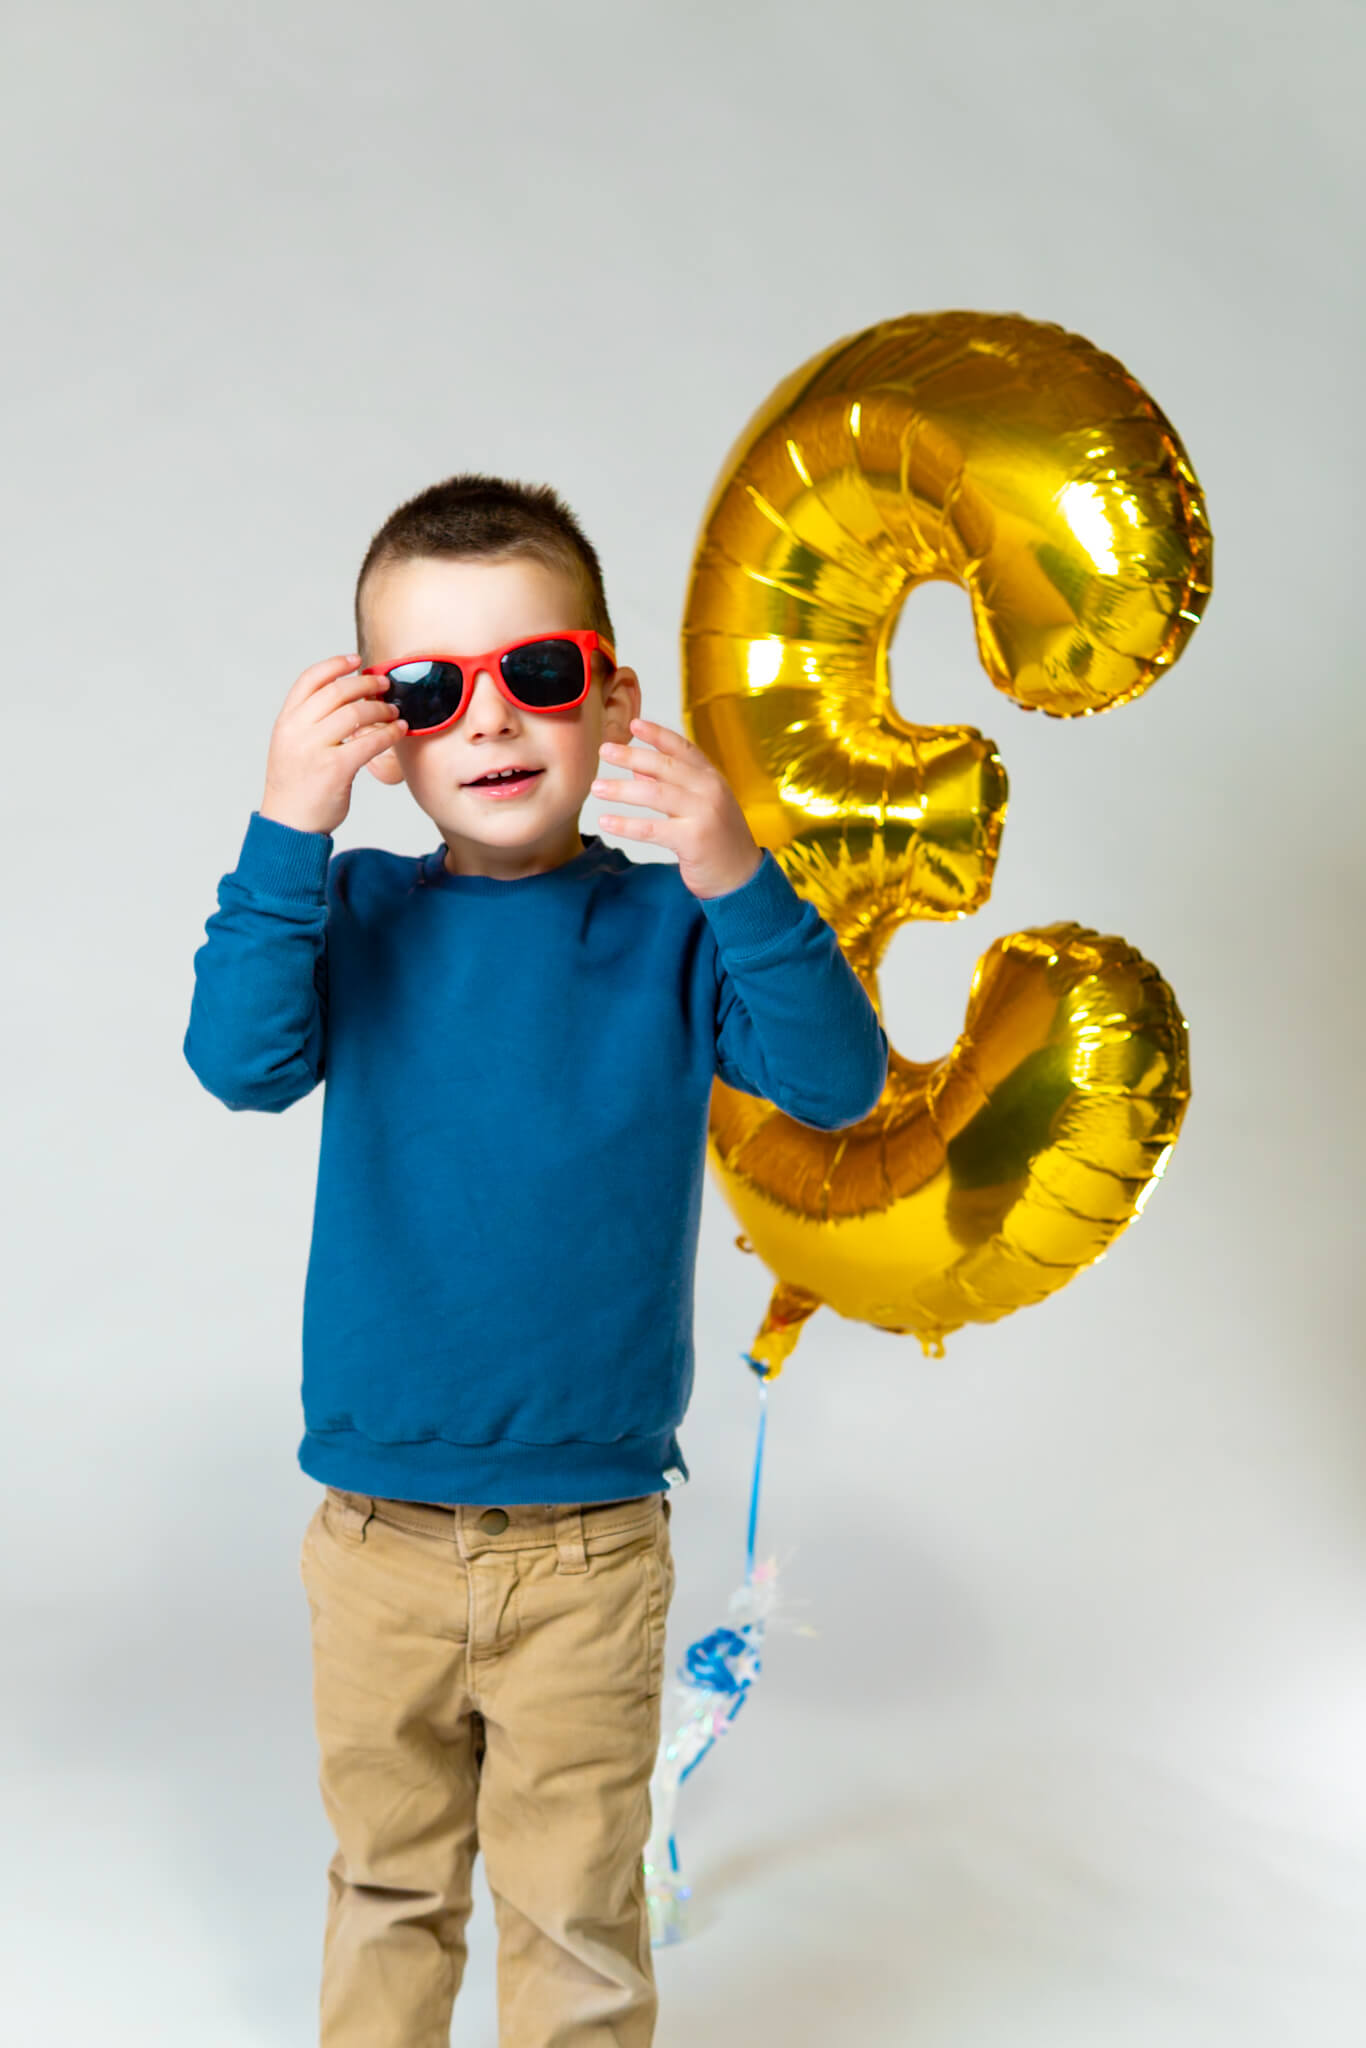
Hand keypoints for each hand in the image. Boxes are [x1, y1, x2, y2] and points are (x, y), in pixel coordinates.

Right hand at [258, 654, 406, 835]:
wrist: (289, 824)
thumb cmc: (296, 785)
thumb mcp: (291, 745)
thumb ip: (310, 721)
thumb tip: (345, 698)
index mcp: (286, 721)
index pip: (309, 679)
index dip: (335, 664)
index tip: (356, 660)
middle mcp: (296, 731)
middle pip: (337, 691)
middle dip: (366, 684)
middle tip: (385, 684)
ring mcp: (314, 749)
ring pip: (355, 713)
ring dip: (381, 708)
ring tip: (393, 710)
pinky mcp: (335, 769)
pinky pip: (369, 742)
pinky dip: (389, 733)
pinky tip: (399, 730)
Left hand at [591, 716, 762, 899]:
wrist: (742, 877)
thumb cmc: (718, 840)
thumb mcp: (700, 806)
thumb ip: (672, 786)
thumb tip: (638, 770)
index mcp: (711, 779)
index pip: (682, 749)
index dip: (657, 735)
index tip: (633, 724)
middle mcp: (709, 791)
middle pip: (664, 766)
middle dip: (631, 756)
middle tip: (604, 750)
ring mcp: (703, 813)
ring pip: (654, 794)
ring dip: (621, 790)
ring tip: (597, 788)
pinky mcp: (693, 839)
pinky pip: (651, 829)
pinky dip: (626, 824)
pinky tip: (606, 821)